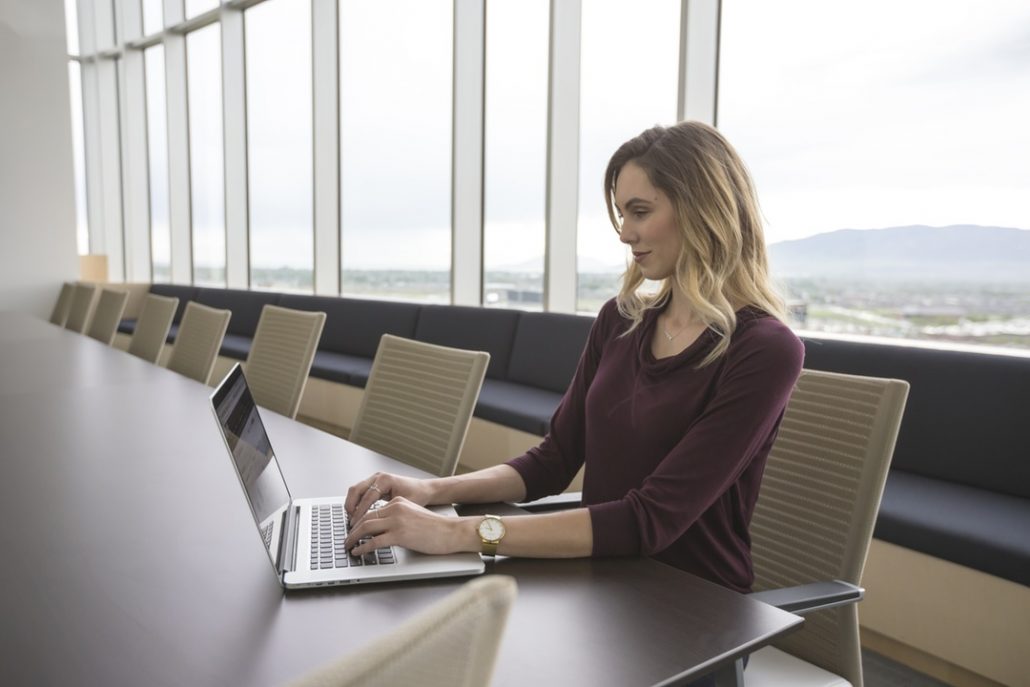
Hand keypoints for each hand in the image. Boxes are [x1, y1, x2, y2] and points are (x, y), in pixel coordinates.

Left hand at [344, 497, 473, 556]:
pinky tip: (358, 552)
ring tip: (348, 546)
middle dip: (352, 530)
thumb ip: (397, 518)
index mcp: (398, 503)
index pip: (372, 511)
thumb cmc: (436, 527)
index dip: (359, 522)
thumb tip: (381, 531)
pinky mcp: (400, 535)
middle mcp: (395, 508)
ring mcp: (397, 521)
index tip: (353, 530)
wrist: (451, 531)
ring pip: (366, 528)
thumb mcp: (413, 515)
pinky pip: (374, 542)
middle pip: (365, 518)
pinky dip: (363, 548)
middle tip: (346, 539)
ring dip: (353, 538)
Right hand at [345, 472, 435, 520]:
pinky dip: (356, 502)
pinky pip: (360, 491)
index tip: (355, 523)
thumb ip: (389, 512)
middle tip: (350, 521)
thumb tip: (375, 524)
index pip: (367, 497)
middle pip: (356, 490)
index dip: (360, 512)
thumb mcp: (404, 504)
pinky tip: (357, 513)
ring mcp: (375, 479)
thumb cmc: (418, 495)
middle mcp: (378, 477)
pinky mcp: (374, 483)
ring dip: (351, 503)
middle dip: (350, 506)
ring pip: (355, 489)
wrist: (424, 489)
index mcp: (385, 480)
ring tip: (352, 518)